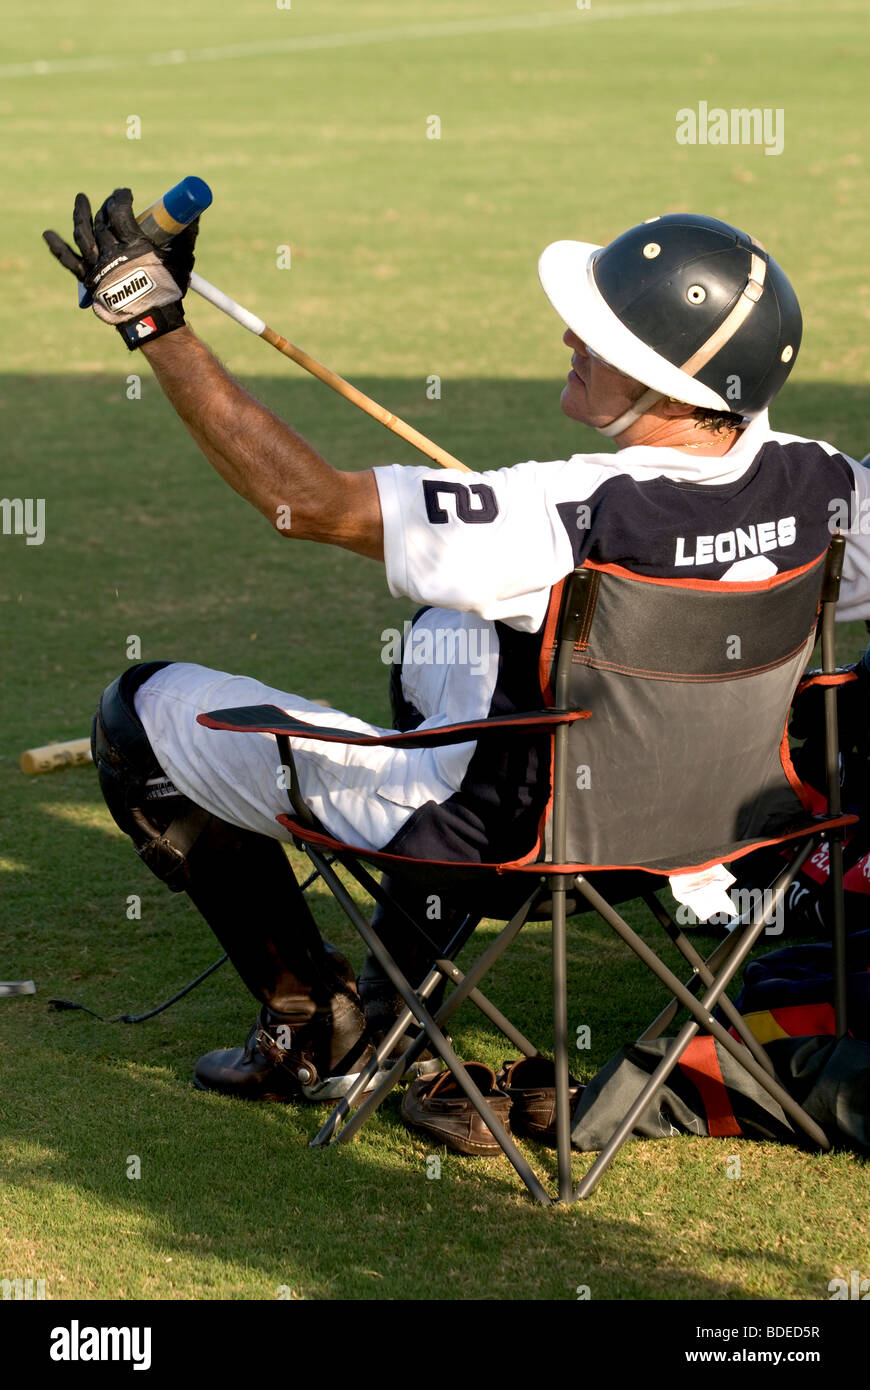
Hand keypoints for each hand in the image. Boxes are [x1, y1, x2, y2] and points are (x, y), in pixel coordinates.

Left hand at [43, 188, 197, 348]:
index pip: (118, 211)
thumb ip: (186, 235)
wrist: (152, 321)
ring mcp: (96, 266)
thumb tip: (195, 214)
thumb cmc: (168, 291)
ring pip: (83, 233)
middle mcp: (110, 252)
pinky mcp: (88, 279)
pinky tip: (48, 235)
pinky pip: (69, 261)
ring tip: (81, 201)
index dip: (120, 198)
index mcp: (131, 244)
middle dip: (105, 207)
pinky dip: (57, 247)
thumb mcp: (181, 260)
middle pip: (101, 221)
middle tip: (112, 203)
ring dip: (80, 215)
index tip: (125, 194)